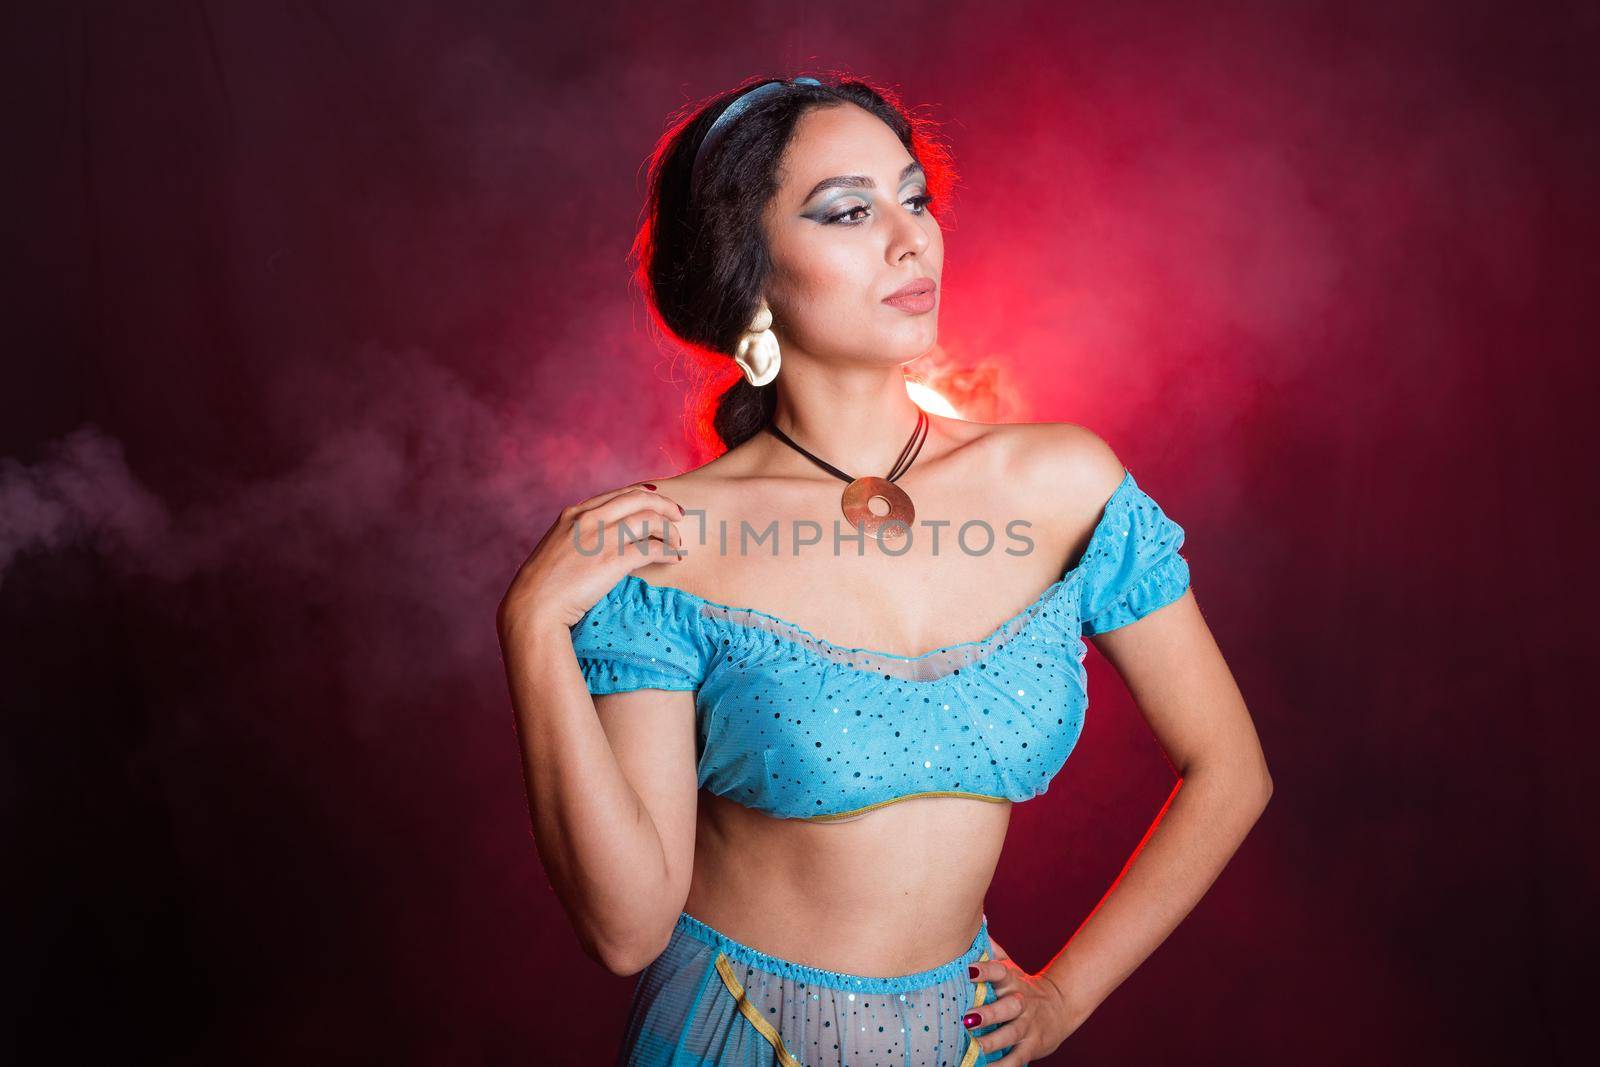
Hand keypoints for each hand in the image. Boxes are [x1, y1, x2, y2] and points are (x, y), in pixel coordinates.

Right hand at [496, 481, 687, 640]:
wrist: (533, 607)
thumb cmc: (544, 587)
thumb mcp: (557, 548)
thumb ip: (578, 537)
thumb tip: (599, 543)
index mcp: (575, 514)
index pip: (619, 494)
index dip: (645, 496)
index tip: (659, 504)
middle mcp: (589, 519)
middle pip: (639, 498)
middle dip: (664, 505)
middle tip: (679, 515)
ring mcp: (601, 538)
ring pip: (649, 520)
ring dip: (669, 531)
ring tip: (677, 543)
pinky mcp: (613, 560)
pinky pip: (652, 548)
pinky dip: (668, 551)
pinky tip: (675, 558)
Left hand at [964, 934, 1084, 1064]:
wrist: (1059, 1006)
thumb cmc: (1022, 986)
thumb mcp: (1010, 968)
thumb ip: (992, 951)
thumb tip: (973, 923)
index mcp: (1012, 981)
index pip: (999, 972)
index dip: (985, 970)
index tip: (968, 970)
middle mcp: (1021, 1003)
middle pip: (1007, 1006)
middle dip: (989, 1012)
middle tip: (968, 1017)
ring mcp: (1028, 1026)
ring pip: (1012, 1034)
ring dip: (993, 1041)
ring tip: (975, 1046)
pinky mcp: (1031, 1047)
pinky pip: (1016, 1059)